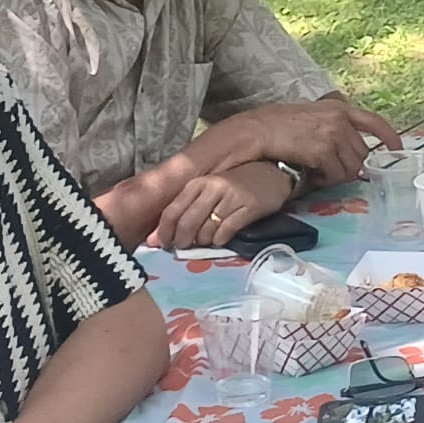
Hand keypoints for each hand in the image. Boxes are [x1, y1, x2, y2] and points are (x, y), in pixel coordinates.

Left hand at [149, 161, 292, 251]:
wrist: (271, 175)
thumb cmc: (234, 184)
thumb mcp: (207, 191)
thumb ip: (183, 211)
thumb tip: (152, 240)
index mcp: (197, 183)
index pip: (171, 212)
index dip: (163, 233)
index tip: (163, 245)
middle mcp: (212, 188)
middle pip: (187, 224)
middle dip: (182, 242)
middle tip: (184, 247)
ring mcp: (230, 198)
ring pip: (206, 231)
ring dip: (202, 242)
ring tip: (206, 240)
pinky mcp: (248, 208)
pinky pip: (225, 233)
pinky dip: (219, 241)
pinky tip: (221, 238)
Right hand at [207, 98, 400, 184]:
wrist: (258, 130)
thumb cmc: (281, 125)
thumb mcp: (314, 116)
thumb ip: (335, 127)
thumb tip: (353, 151)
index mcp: (340, 108)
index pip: (375, 121)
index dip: (390, 137)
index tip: (397, 149)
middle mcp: (340, 119)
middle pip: (362, 154)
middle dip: (350, 167)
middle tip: (329, 170)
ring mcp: (333, 134)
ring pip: (351, 168)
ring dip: (336, 176)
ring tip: (317, 172)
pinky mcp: (323, 150)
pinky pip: (335, 176)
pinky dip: (324, 181)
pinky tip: (311, 175)